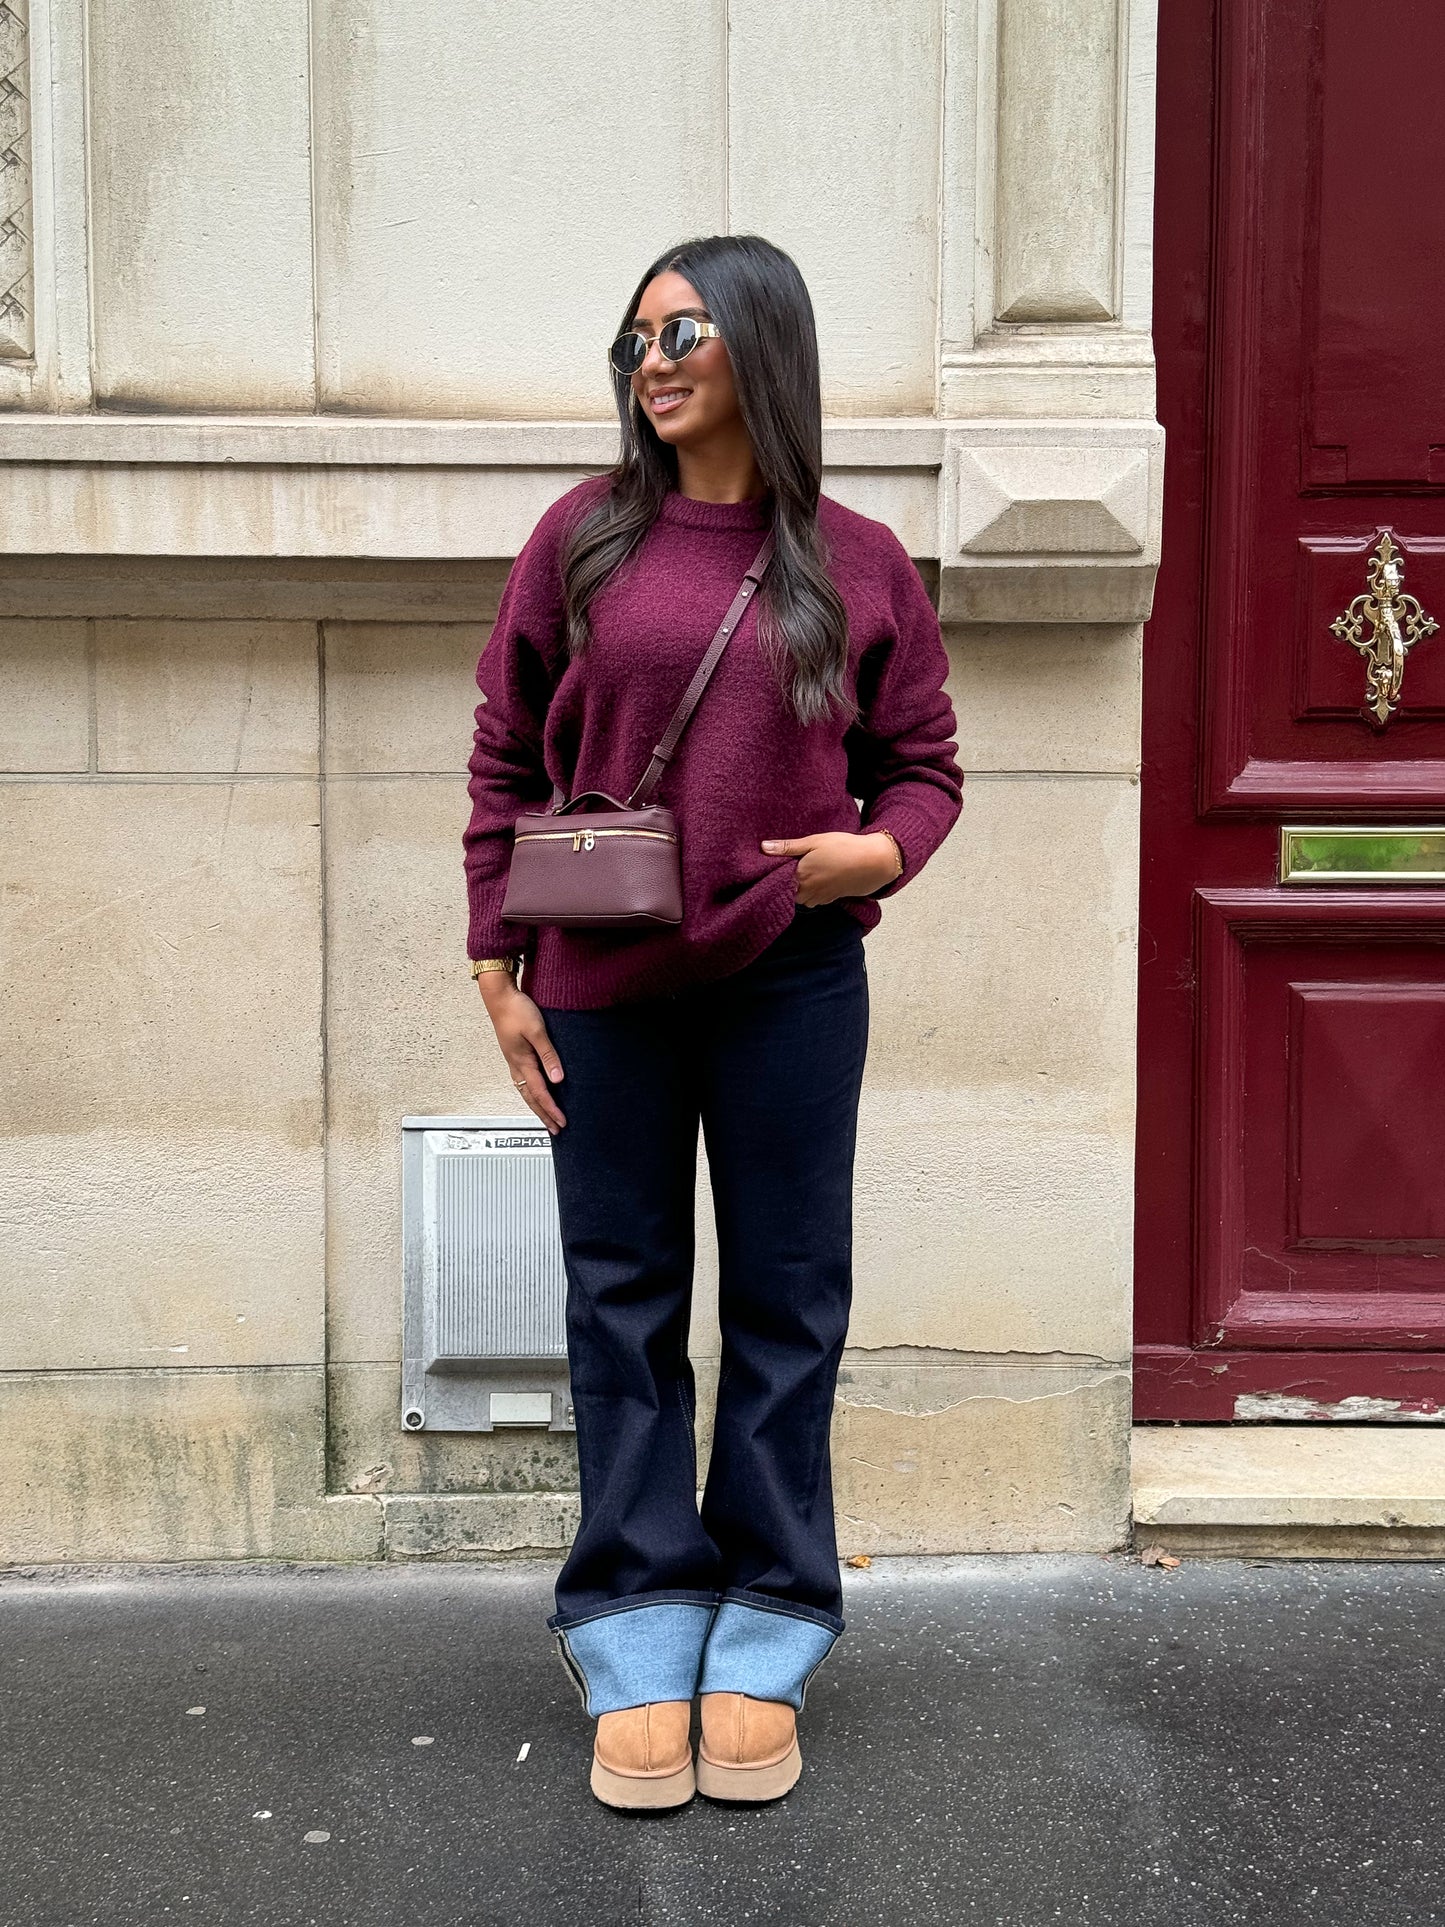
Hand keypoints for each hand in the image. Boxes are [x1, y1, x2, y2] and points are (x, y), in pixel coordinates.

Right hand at [477, 974, 565, 1133]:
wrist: (499, 996)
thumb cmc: (517, 1010)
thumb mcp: (537, 1031)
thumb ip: (548, 1055)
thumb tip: (558, 1079)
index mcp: (522, 1061)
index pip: (540, 1092)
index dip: (551, 1109)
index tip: (562, 1122)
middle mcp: (516, 1065)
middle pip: (530, 1097)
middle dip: (543, 1114)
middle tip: (555, 1129)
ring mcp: (513, 1060)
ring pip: (525, 1091)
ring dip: (536, 1106)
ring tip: (546, 1117)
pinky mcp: (514, 1054)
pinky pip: (523, 1080)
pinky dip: (531, 1092)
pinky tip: (535, 1092)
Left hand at [760, 830, 900, 905]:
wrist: (873, 862)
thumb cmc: (844, 848)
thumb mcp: (815, 841)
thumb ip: (789, 847)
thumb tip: (764, 847)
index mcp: (801, 875)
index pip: (777, 883)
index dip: (773, 876)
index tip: (770, 869)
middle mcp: (808, 890)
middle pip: (788, 893)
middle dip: (785, 885)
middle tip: (787, 870)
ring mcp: (820, 897)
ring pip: (801, 899)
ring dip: (799, 890)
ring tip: (803, 875)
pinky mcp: (831, 899)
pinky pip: (814, 901)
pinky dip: (811, 894)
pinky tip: (816, 880)